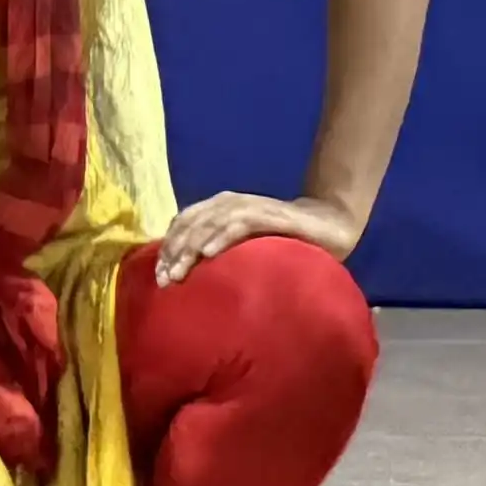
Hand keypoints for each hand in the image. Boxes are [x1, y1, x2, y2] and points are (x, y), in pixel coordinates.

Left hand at [155, 188, 363, 284]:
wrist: (328, 222)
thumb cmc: (283, 240)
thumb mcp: (245, 247)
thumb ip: (220, 253)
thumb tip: (188, 279)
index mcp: (218, 208)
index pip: (182, 224)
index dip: (167, 249)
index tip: (158, 278)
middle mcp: (229, 203)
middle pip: (190, 224)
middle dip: (174, 253)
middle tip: (164, 281)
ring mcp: (249, 206)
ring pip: (209, 223)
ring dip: (191, 248)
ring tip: (179, 273)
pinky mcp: (270, 214)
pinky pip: (239, 223)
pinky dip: (222, 237)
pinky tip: (210, 253)